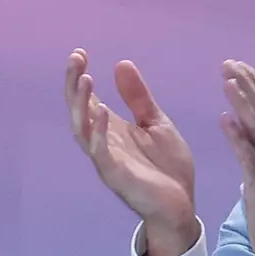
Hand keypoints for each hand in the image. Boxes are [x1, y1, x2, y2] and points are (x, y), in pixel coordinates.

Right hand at [65, 50, 198, 255]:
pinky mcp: (117, 176)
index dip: (79, 76)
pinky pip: (101, 155)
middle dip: (73, 85)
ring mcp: (107, 159)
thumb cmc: (166, 166)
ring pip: (83, 130)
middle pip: (78, 110)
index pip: (87, 99)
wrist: (181, 203)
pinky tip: (102, 114)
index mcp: (111, 128)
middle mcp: (103, 142)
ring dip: (82, 105)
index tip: (80, 52)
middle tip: (76, 59)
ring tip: (85, 79)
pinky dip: (98, 135)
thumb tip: (120, 63)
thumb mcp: (155, 122)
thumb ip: (138, 97)